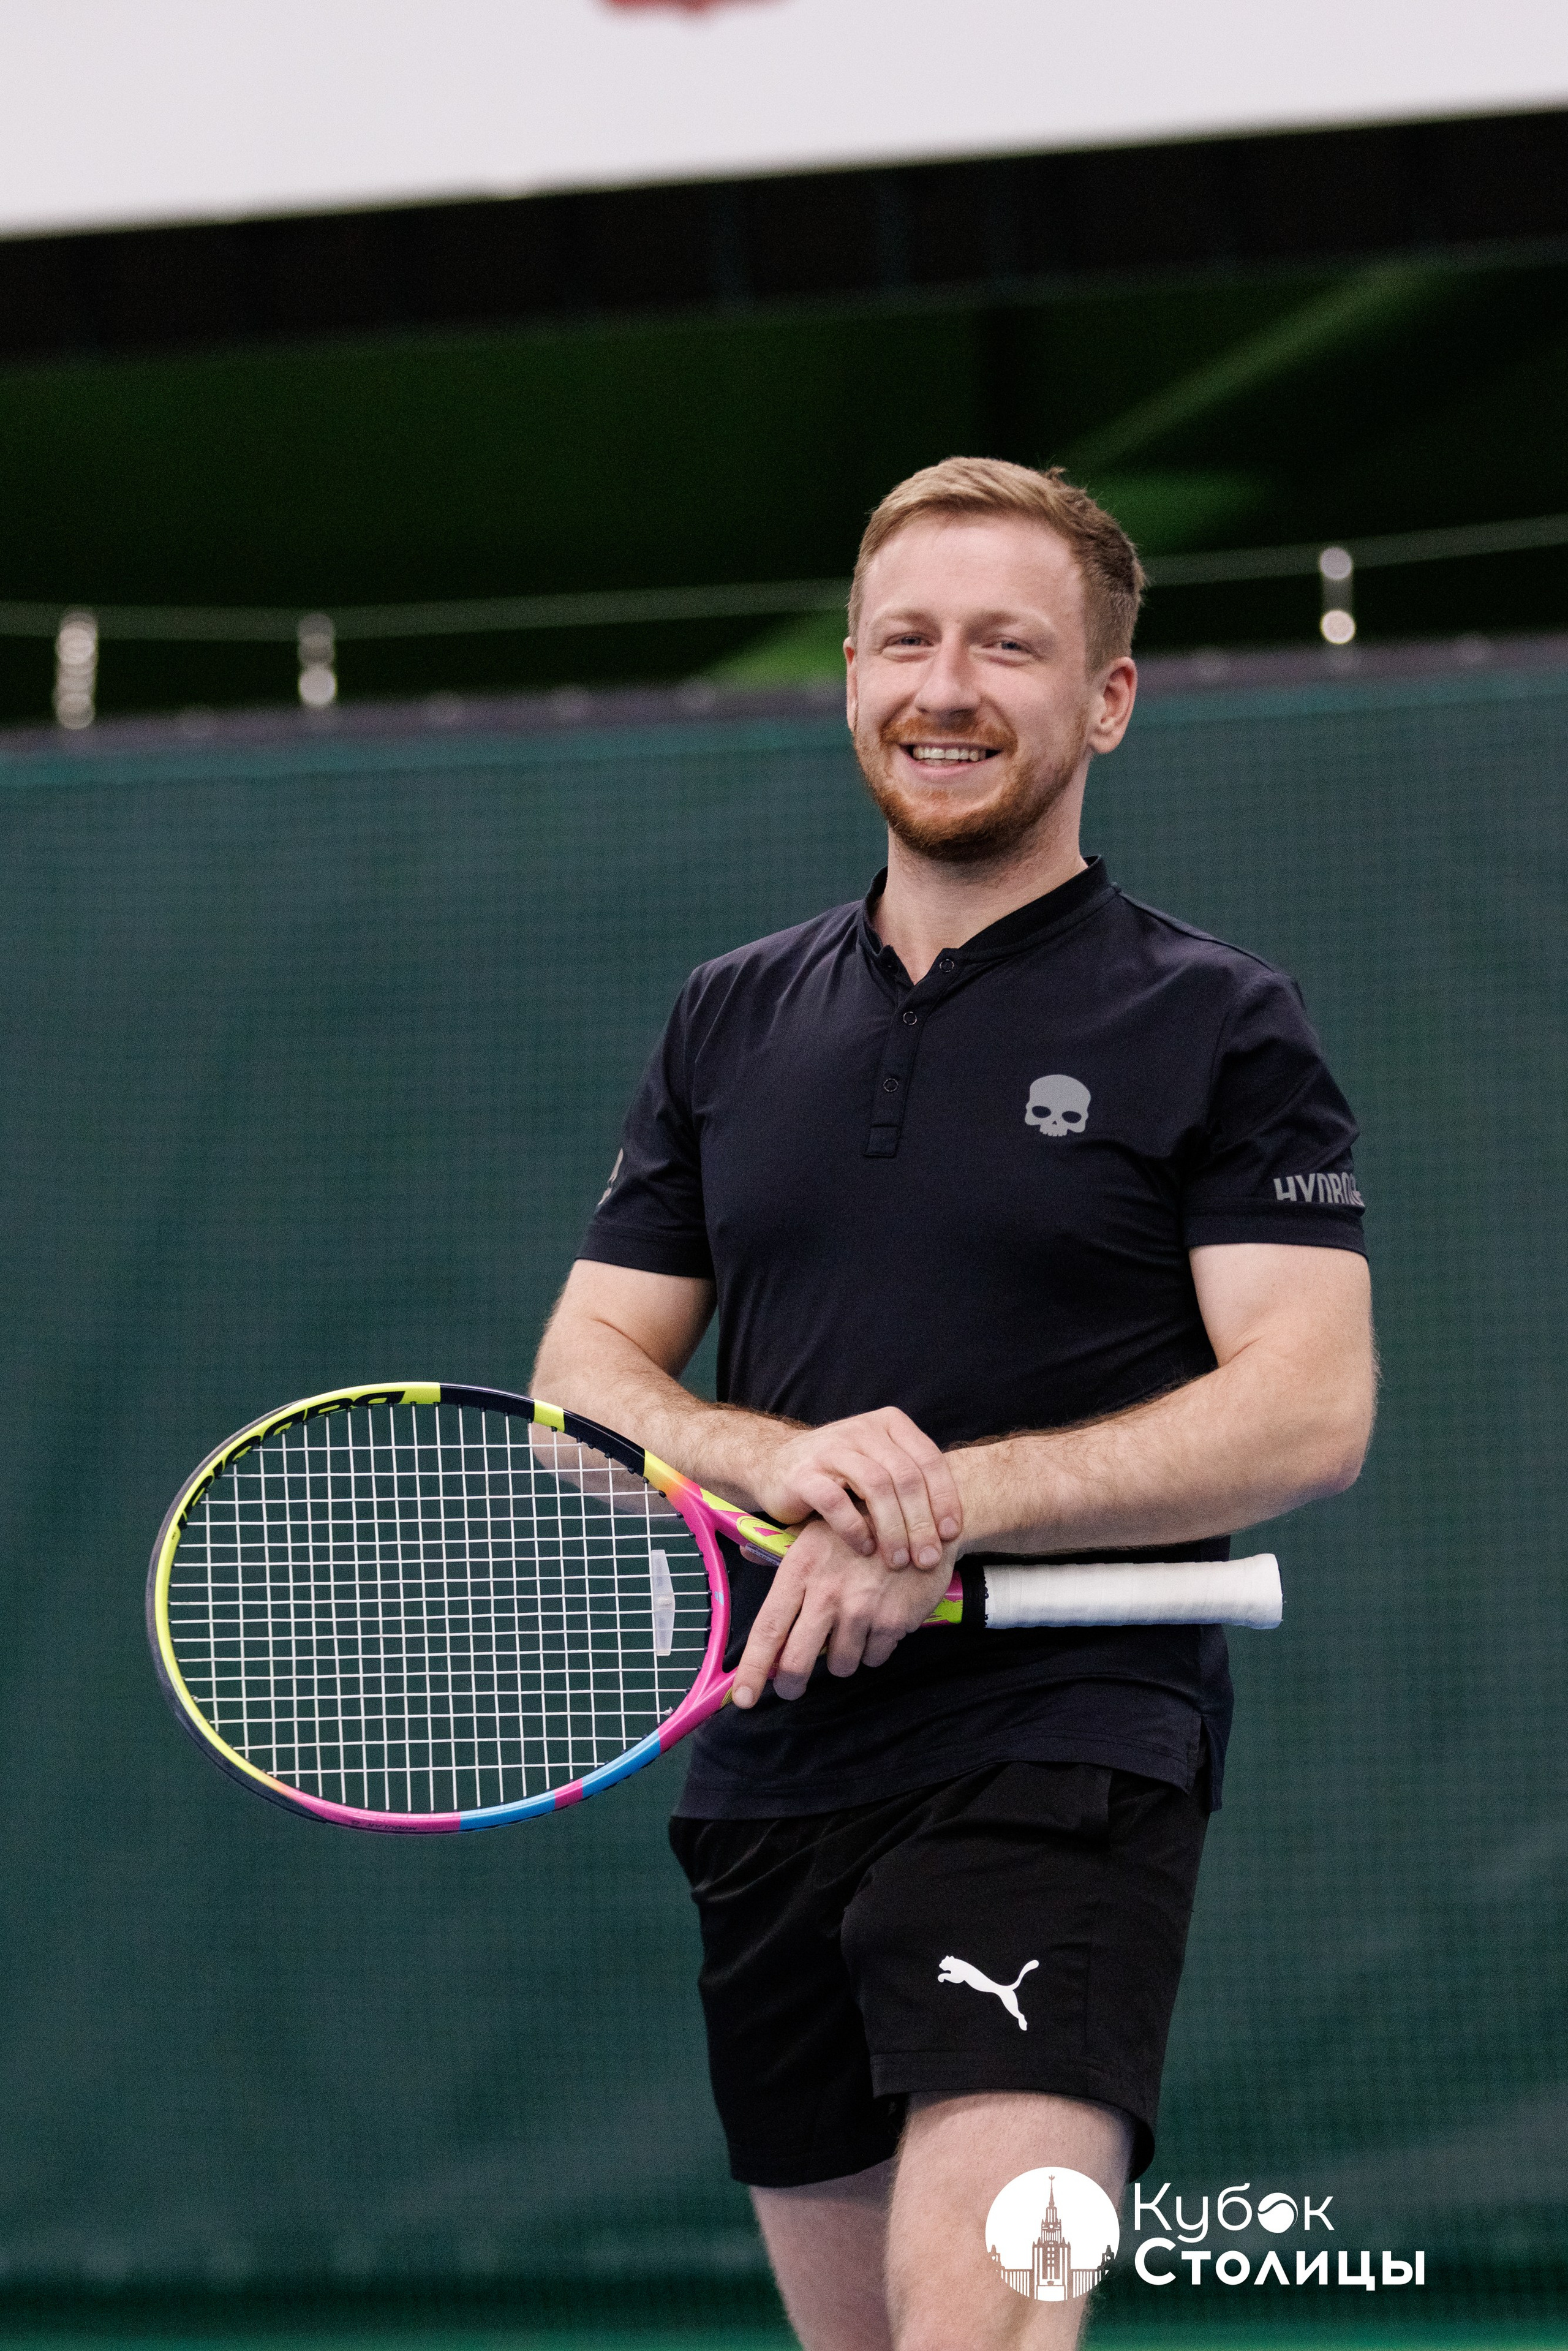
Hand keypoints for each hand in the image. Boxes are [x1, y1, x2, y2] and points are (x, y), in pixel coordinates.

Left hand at [731, 1518, 954, 1706]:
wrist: (921, 1519)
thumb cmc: (861, 1523)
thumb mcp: (816, 1528)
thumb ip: (781, 1548)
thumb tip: (747, 1555)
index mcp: (800, 1569)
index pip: (768, 1629)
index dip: (753, 1670)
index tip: (743, 1698)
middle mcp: (827, 1593)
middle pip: (797, 1662)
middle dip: (791, 1684)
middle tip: (792, 1687)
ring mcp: (862, 1610)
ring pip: (840, 1665)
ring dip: (842, 1658)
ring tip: (850, 1631)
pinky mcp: (894, 1622)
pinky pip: (875, 1657)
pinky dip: (874, 1648)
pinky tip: (878, 1622)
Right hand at [752, 1408, 961, 1570]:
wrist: (776, 1465)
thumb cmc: (840, 1476)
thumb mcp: (880, 1468)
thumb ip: (911, 1484)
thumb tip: (952, 1529)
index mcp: (889, 1425)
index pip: (928, 1460)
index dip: (944, 1499)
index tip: (950, 1535)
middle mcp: (862, 1430)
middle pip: (906, 1477)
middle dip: (921, 1523)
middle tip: (927, 1558)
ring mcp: (831, 1449)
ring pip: (876, 1486)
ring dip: (893, 1529)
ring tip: (898, 1560)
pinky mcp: (804, 1473)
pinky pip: (836, 1502)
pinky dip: (854, 1529)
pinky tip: (864, 1549)